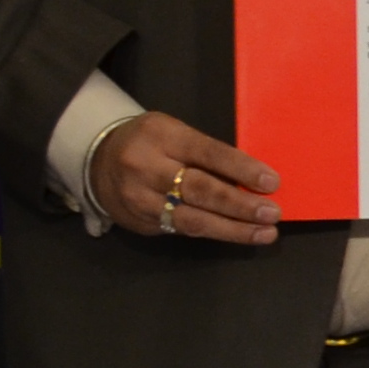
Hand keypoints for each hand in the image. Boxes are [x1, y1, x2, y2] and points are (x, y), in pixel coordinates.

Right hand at [90, 110, 282, 246]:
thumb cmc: (150, 142)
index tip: (271, 183)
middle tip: (272, 214)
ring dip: (232, 229)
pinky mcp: (140, 222)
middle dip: (240, 205)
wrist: (97, 161)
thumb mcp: (173, 132)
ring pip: (191, 219)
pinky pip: (181, 230)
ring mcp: (140, 198)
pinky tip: (237, 235)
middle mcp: (147, 167)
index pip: (208, 152)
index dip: (241, 169)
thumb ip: (205, 152)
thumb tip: (251, 178)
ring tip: (264, 233)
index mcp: (162, 135)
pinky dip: (213, 233)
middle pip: (199, 190)